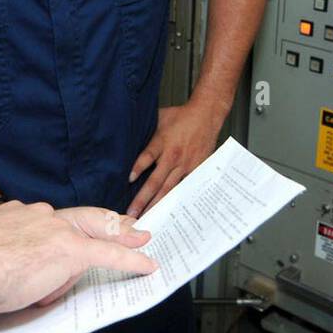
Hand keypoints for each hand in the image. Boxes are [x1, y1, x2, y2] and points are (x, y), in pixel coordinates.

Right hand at [0, 201, 154, 314]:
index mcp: (15, 214)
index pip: (46, 222)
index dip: (59, 229)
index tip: (66, 230)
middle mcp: (39, 216)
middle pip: (79, 218)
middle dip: (105, 220)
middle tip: (126, 224)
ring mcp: (57, 231)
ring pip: (95, 235)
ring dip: (121, 238)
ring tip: (141, 241)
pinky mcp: (71, 250)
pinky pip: (109, 254)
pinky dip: (130, 260)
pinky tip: (145, 265)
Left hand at [127, 100, 227, 217]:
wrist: (207, 115)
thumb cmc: (181, 116)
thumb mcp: (159, 118)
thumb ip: (145, 131)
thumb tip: (126, 136)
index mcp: (162, 141)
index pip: (148, 156)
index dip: (138, 168)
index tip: (128, 180)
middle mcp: (173, 156)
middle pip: (156, 181)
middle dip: (143, 199)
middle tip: (132, 213)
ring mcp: (185, 165)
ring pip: (169, 189)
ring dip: (157, 204)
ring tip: (148, 218)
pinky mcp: (195, 170)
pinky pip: (184, 188)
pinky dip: (177, 200)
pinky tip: (171, 212)